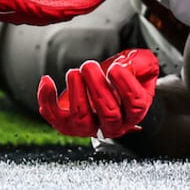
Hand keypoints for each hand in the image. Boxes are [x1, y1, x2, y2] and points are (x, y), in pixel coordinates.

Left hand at [37, 48, 159, 138]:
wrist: (105, 80)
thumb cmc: (124, 74)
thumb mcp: (141, 63)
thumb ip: (140, 64)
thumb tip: (124, 67)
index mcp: (134, 112)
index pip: (135, 105)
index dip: (125, 86)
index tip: (116, 67)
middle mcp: (113, 125)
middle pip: (109, 113)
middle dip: (98, 87)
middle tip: (89, 66)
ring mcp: (89, 126)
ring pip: (82, 119)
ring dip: (76, 93)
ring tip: (75, 73)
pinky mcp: (67, 123)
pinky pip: (54, 116)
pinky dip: (47, 98)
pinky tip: (48, 81)